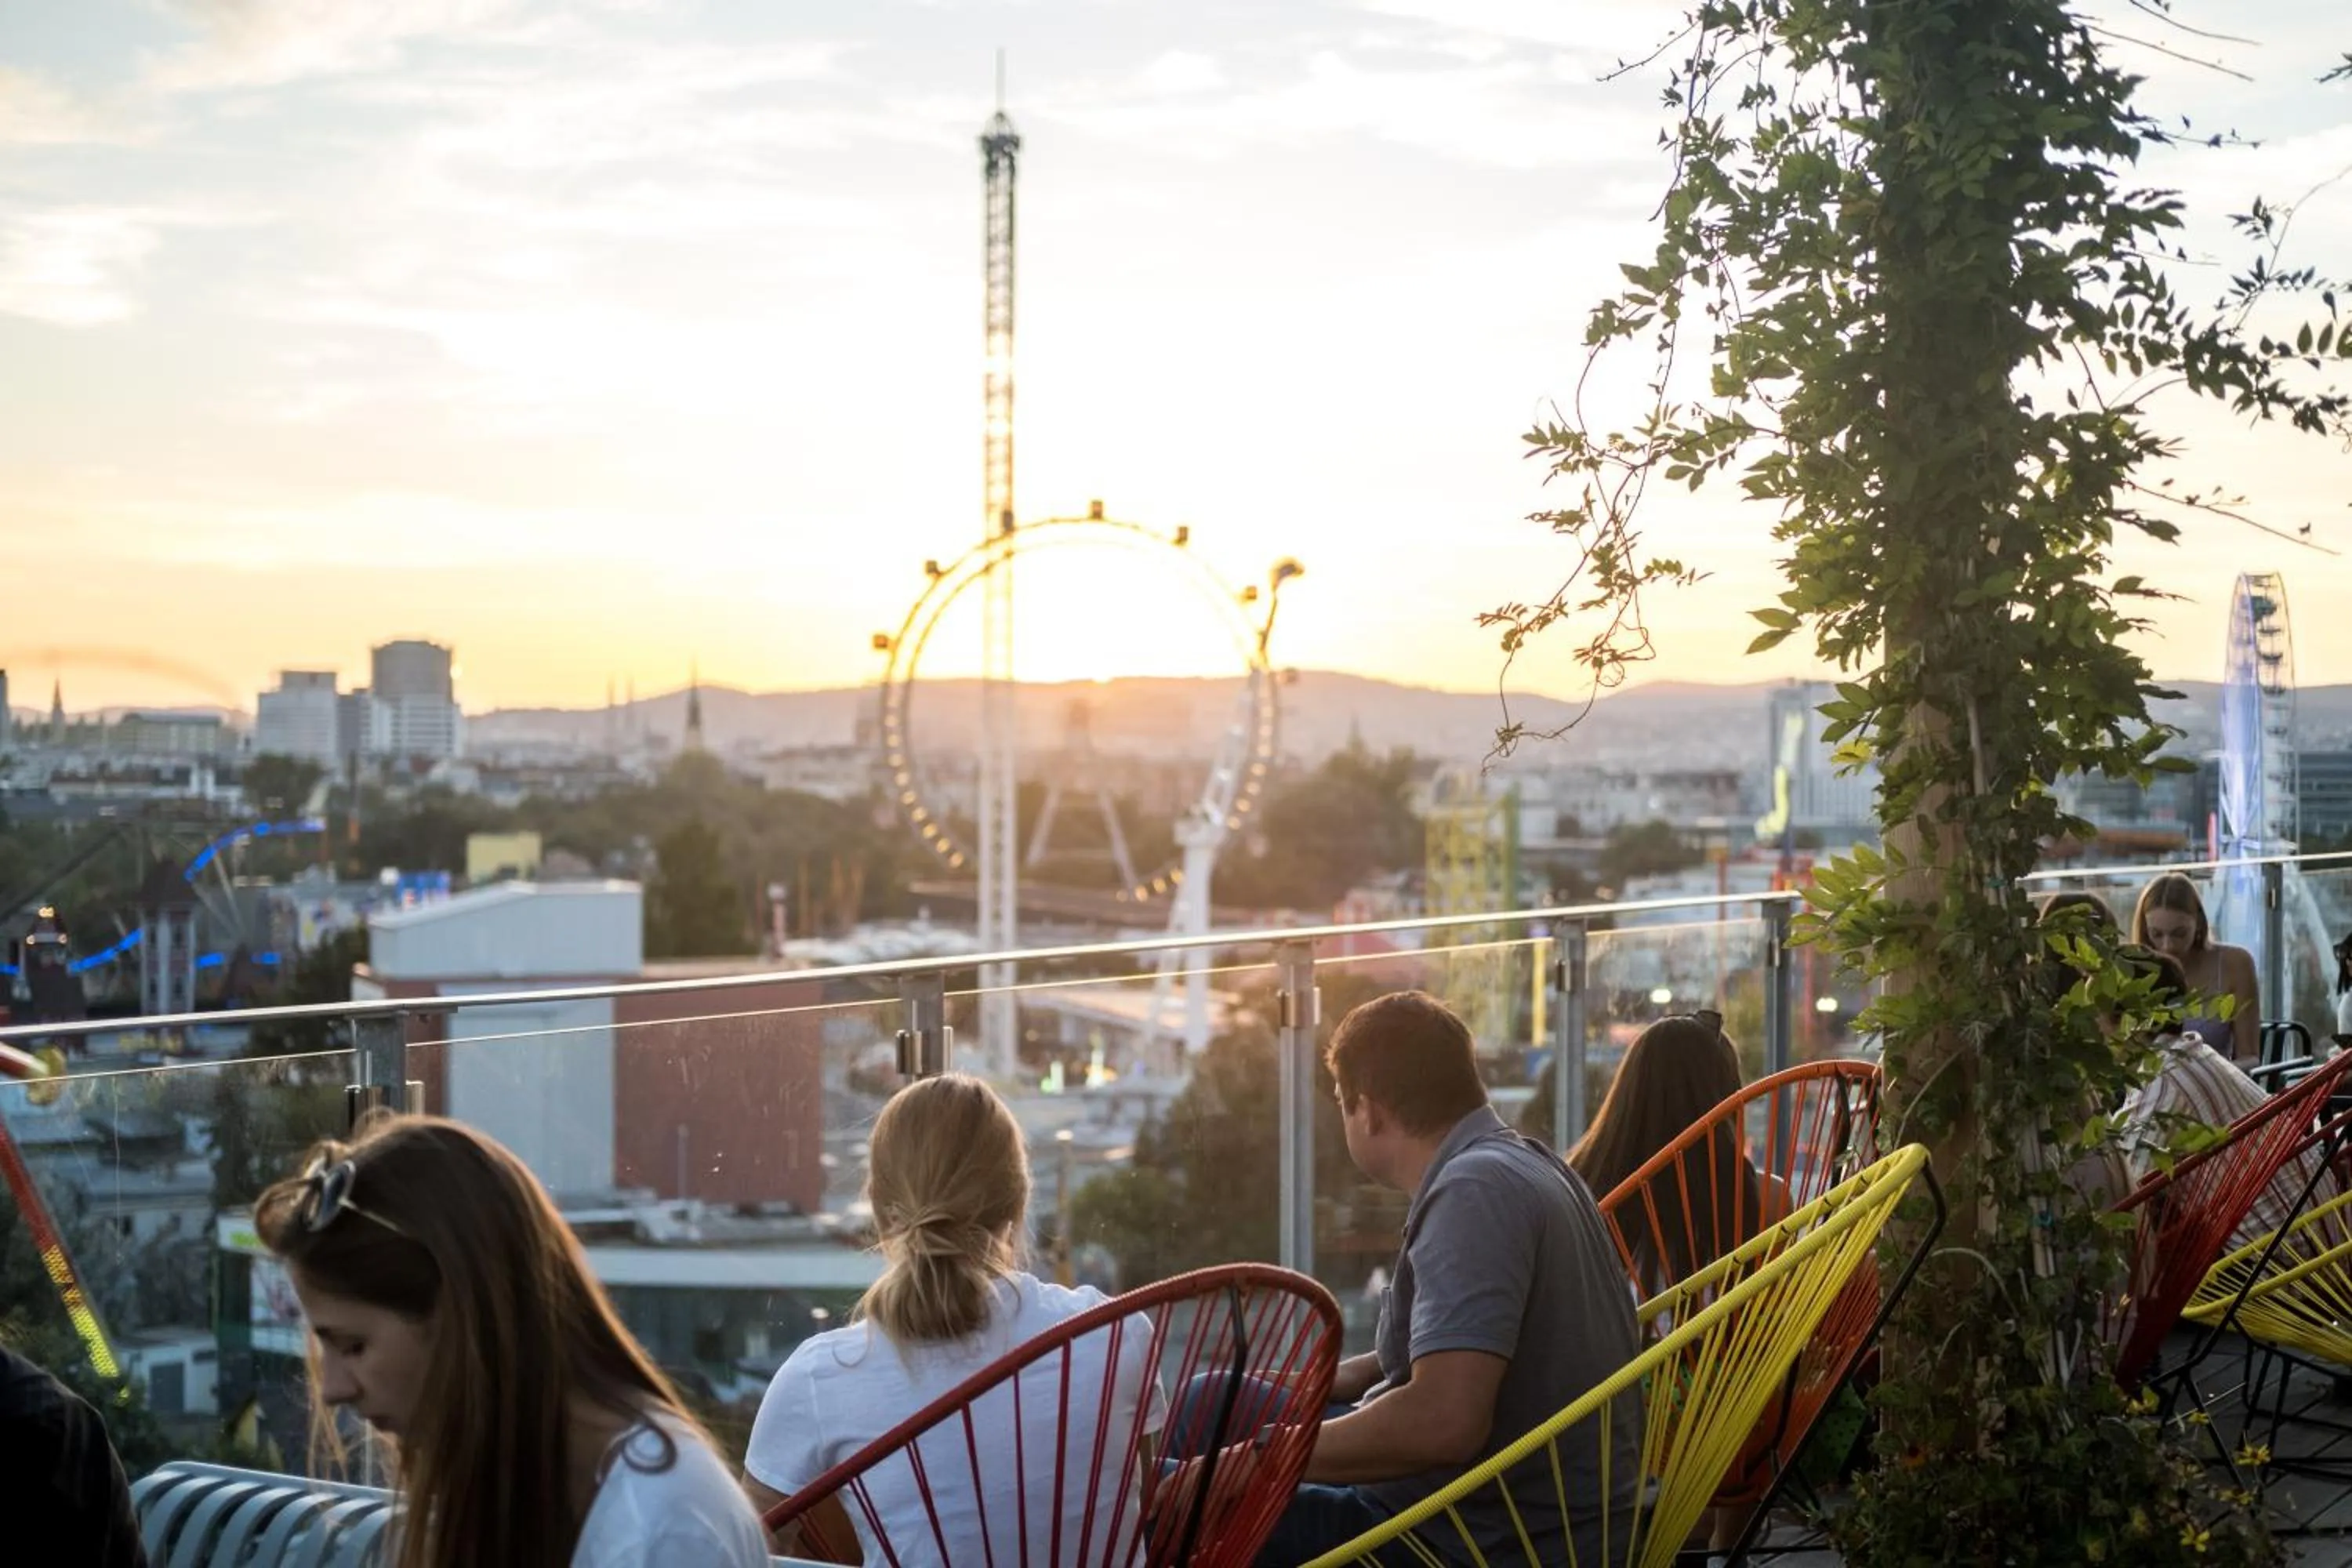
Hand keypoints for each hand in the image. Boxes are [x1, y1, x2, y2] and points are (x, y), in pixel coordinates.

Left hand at [1150, 1446, 1264, 1545]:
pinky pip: (1210, 1514)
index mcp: (1192, 1467)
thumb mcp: (1211, 1470)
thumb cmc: (1236, 1466)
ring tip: (1179, 1550)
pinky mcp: (1223, 1488)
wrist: (1260, 1456)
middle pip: (1174, 1503)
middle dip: (1166, 1525)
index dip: (1156, 1501)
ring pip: (1190, 1512)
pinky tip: (1203, 1544)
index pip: (1167, 1483)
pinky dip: (1206, 1531)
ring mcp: (1208, 1479)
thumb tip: (1182, 1508)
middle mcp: (1196, 1471)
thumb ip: (1195, 1485)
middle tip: (1160, 1543)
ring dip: (1185, 1533)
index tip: (1148, 1517)